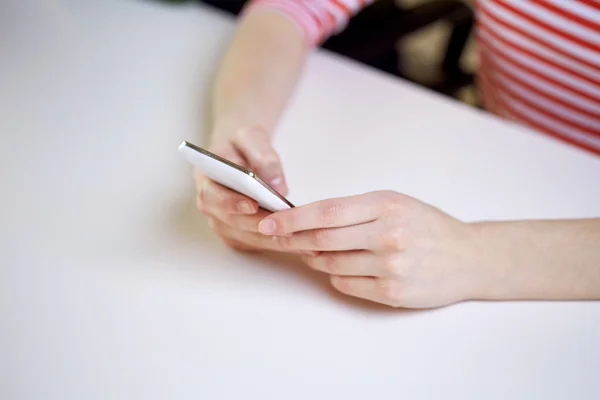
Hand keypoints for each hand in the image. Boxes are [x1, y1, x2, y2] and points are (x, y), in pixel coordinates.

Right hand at [195, 126, 288, 251]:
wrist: (242, 152)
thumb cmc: (244, 143)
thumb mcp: (252, 137)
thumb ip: (263, 155)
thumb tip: (276, 184)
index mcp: (205, 178)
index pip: (211, 196)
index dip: (230, 203)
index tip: (252, 204)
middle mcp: (209, 204)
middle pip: (228, 221)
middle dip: (255, 224)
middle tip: (281, 224)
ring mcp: (221, 221)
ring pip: (241, 236)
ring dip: (266, 237)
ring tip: (292, 232)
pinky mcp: (235, 233)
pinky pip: (252, 242)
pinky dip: (271, 242)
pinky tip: (291, 237)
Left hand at [256, 191, 481, 307]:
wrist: (468, 257)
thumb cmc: (427, 226)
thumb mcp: (394, 203)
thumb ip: (354, 210)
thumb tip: (306, 220)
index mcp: (386, 205)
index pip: (327, 211)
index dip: (292, 217)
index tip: (268, 221)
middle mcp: (388, 235)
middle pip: (322, 240)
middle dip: (292, 239)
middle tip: (275, 237)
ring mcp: (391, 266)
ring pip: (330, 264)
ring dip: (315, 259)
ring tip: (319, 251)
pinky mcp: (392, 292)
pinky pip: (345, 284)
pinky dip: (336, 276)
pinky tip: (346, 266)